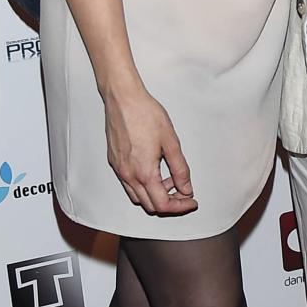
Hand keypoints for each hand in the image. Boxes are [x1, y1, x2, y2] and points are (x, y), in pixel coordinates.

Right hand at [104, 83, 197, 216]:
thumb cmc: (146, 114)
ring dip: (155, 195)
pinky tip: (154, 170)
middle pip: (150, 205)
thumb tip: (186, 188)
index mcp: (144, 172)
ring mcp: (119, 170)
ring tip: (170, 179)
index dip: (180, 207)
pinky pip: (129, 184)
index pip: (163, 205)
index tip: (191, 201)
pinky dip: (144, 185)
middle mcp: (129, 175)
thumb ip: (180, 169)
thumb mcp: (171, 142)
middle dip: (169, 203)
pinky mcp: (114, 162)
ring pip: (138, 197)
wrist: (123, 99)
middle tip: (184, 192)